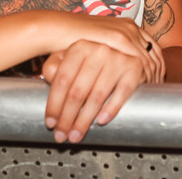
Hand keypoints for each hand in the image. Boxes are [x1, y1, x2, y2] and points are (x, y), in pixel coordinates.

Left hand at [40, 38, 162, 142]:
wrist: (129, 53)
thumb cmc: (95, 61)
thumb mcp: (72, 58)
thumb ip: (55, 66)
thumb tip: (47, 77)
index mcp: (80, 47)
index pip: (62, 79)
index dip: (54, 104)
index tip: (50, 122)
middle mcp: (99, 49)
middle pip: (77, 91)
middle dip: (67, 118)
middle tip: (62, 134)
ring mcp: (118, 58)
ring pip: (97, 96)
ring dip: (84, 120)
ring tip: (77, 134)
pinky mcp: (134, 68)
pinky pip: (122, 93)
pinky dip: (111, 109)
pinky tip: (101, 121)